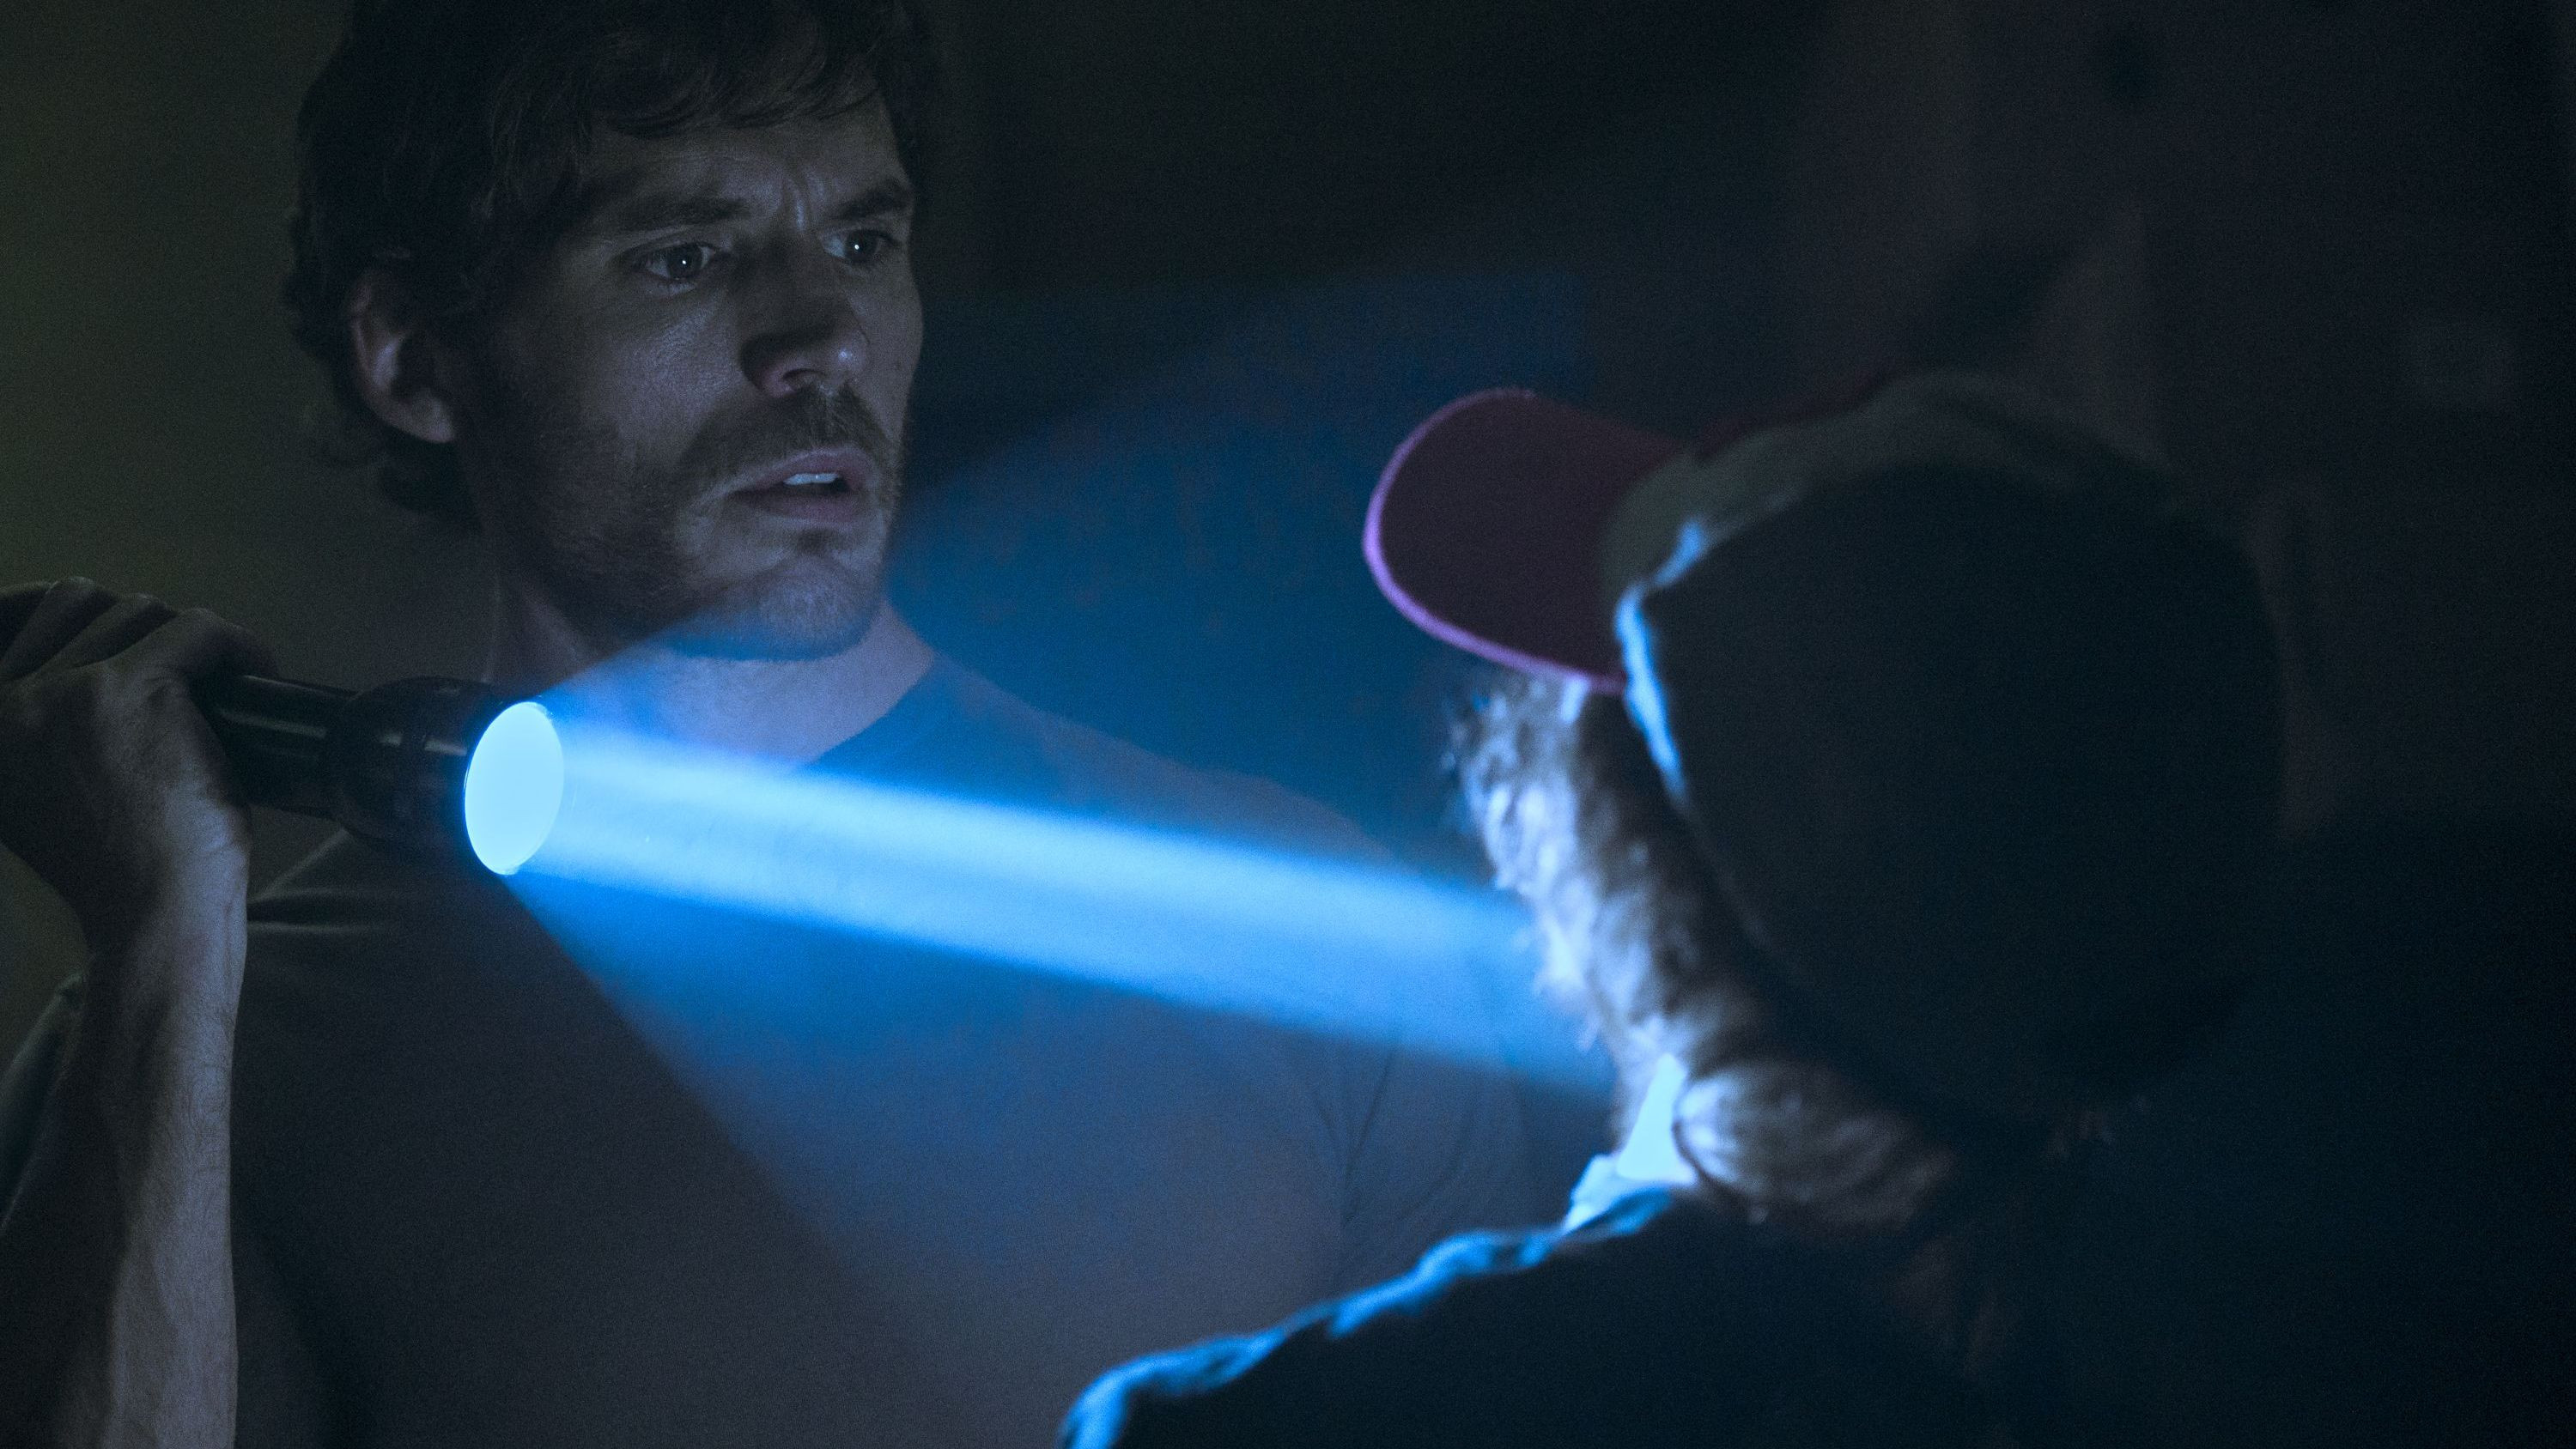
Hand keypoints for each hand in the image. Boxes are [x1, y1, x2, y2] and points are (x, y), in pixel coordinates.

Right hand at [0, 579, 274, 949]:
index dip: (70, 611)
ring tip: (223, 675)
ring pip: (139, 612)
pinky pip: (197, 630)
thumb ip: (27, 738)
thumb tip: (56, 683)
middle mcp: (8, 697)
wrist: (149, 915)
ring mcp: (70, 688)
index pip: (17, 617)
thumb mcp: (27, 795)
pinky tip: (256, 670)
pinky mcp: (138, 689)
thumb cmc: (110, 868)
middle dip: (135, 622)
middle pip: (79, 603)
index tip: (118, 630)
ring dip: (187, 636)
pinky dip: (237, 644)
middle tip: (181, 664)